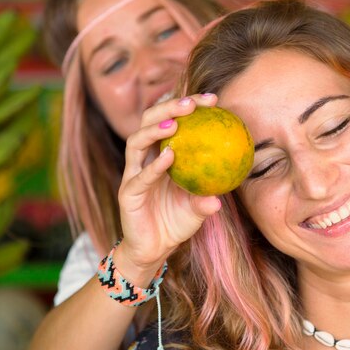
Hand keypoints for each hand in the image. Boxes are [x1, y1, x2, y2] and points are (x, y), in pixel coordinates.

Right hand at [116, 94, 221, 277]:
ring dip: (154, 129)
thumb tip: (221, 198)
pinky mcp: (128, 193)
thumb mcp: (198, 209)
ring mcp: (133, 174)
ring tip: (174, 122)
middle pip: (149, 121)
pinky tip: (169, 157)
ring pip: (136, 142)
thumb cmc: (176, 223)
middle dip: (169, 107)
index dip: (190, 107)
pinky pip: (140, 176)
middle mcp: (145, 159)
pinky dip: (154, 165)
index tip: (214, 100)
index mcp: (162, 155)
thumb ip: (207, 200)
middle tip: (192, 104)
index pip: (173, 121)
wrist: (154, 250)